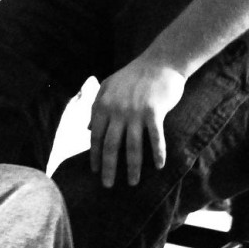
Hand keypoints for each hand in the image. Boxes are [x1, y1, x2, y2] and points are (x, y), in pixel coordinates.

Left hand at [88, 58, 185, 187]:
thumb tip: (87, 130)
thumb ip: (96, 107)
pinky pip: (155, 138)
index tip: (95, 171)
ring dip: (131, 167)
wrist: (161, 62)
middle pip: (110, 146)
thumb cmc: (134, 75)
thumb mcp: (107, 87)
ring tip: (132, 183)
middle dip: (108, 168)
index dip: (94, 156)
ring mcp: (135, 113)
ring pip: (132, 147)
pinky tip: (158, 167)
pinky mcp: (154, 112)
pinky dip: (157, 153)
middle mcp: (117, 111)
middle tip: (107, 185)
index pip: (95, 137)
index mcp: (102, 106)